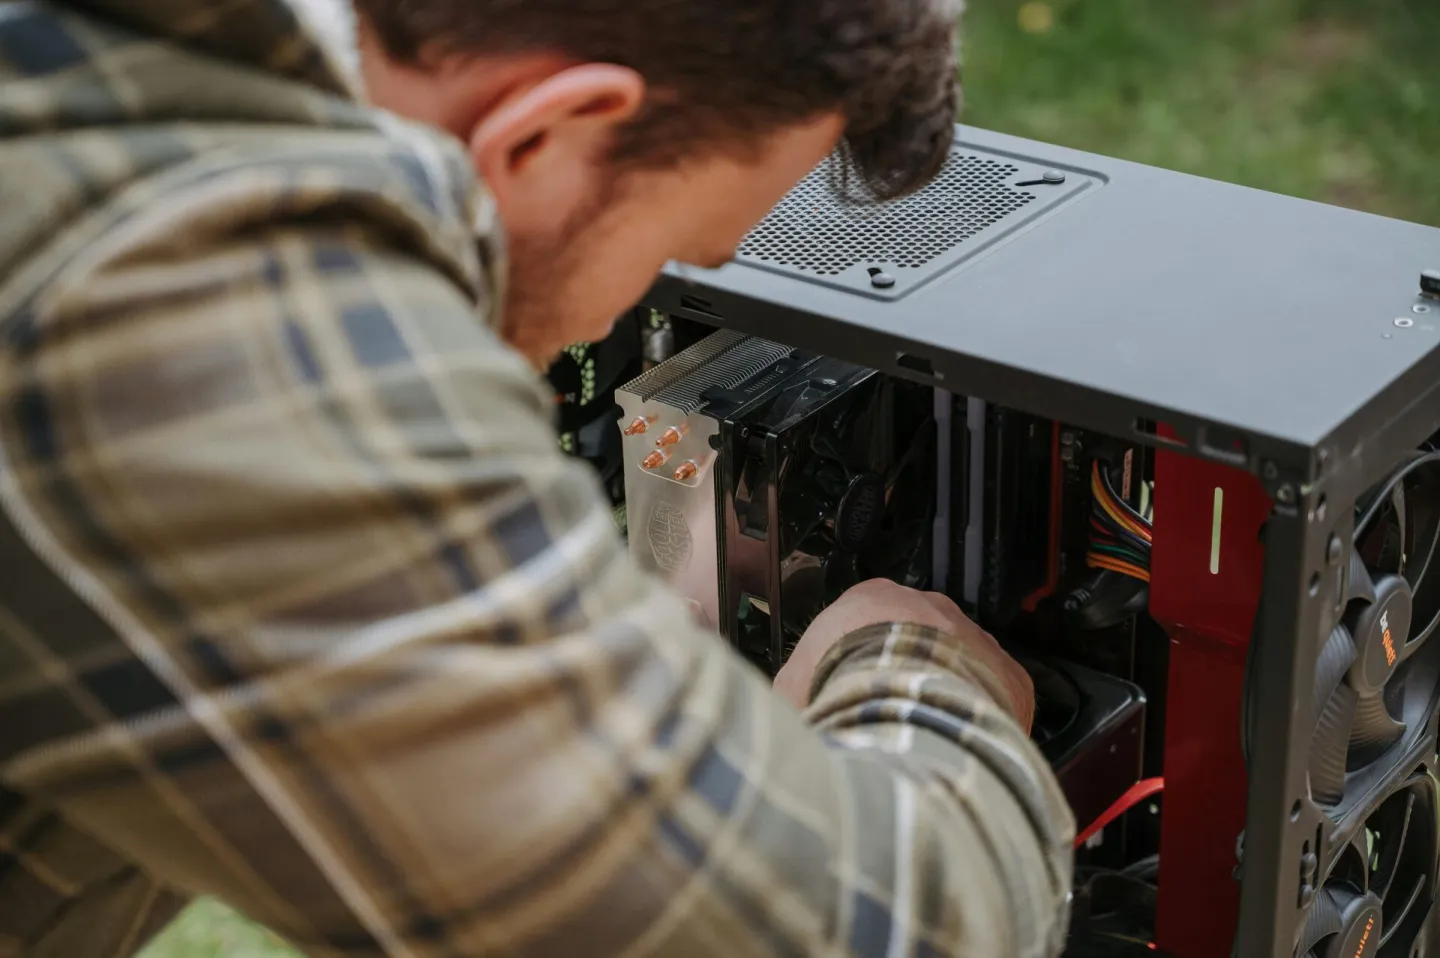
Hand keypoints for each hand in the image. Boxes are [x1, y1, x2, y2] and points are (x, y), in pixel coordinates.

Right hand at [773, 579, 1034, 731]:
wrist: (904, 702)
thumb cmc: (841, 686)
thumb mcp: (792, 685)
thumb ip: (796, 688)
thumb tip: (788, 713)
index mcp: (873, 599)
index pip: (866, 621)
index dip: (858, 663)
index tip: (852, 692)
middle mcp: (930, 608)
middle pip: (920, 642)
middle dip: (908, 677)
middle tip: (890, 718)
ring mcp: (976, 639)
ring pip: (963, 669)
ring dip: (946, 699)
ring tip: (926, 741)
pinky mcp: (1010, 677)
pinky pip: (999, 700)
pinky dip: (984, 724)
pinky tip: (961, 750)